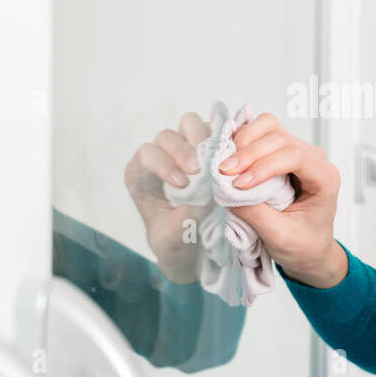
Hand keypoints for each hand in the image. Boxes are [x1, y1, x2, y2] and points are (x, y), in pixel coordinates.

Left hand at [123, 111, 215, 283]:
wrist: (193, 252)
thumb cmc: (177, 243)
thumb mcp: (176, 235)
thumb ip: (189, 211)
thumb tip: (209, 189)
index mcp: (142, 176)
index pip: (147, 154)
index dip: (165, 163)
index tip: (182, 184)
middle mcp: (162, 158)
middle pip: (168, 135)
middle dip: (184, 150)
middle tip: (200, 172)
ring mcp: (187, 150)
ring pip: (191, 125)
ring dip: (205, 139)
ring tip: (217, 163)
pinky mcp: (210, 150)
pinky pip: (216, 132)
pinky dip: (225, 140)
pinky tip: (233, 159)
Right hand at [216, 112, 344, 286]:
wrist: (309, 250)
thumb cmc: (302, 244)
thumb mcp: (278, 236)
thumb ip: (254, 212)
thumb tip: (227, 188)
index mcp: (325, 179)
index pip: (296, 157)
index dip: (264, 165)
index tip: (240, 184)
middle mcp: (315, 159)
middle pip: (279, 137)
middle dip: (249, 153)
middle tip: (224, 173)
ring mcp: (298, 151)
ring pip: (269, 127)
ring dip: (244, 141)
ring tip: (227, 164)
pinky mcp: (280, 151)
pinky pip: (261, 133)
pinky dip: (243, 139)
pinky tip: (231, 154)